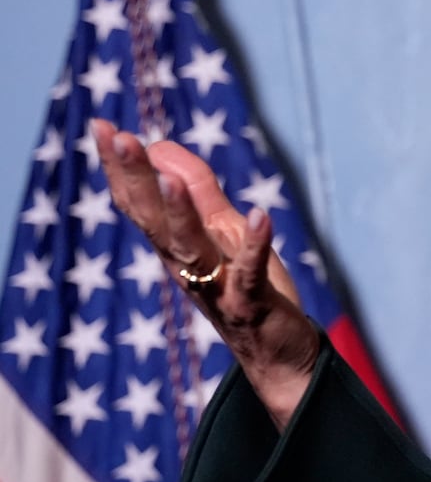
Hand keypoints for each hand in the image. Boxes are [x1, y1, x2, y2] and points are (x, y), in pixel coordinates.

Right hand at [93, 119, 318, 428]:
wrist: (278, 355)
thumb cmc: (246, 289)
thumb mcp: (222, 232)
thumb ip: (198, 193)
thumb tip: (163, 148)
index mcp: (175, 247)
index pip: (139, 203)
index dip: (120, 167)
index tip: (101, 126)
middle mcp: (187, 265)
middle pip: (153, 219)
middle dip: (135, 178)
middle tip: (118, 136)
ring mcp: (216, 286)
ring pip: (190, 247)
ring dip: (180, 212)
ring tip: (169, 179)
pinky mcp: (251, 303)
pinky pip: (249, 273)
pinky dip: (254, 245)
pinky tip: (259, 215)